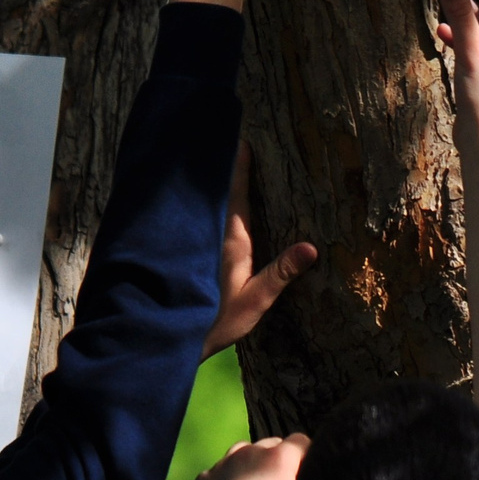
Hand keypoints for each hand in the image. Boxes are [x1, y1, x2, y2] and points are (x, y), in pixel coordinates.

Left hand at [190, 434, 308, 479]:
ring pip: (243, 452)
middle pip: (272, 443)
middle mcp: (251, 451)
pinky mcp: (205, 476)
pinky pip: (221, 471)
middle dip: (277, 459)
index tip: (304, 472)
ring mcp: (224, 462)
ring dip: (251, 464)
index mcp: (280, 458)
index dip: (305, 456)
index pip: (301, 441)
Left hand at [204, 143, 316, 356]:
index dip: (239, 169)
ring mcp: (195, 244)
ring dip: (212, 188)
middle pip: (218, 195)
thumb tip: (311, 247)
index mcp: (230, 241)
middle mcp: (209, 235)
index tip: (241, 141)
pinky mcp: (184, 254)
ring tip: (218, 164)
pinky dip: (201, 206)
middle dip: (224, 171)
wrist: (167, 338)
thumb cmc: (214, 322)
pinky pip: (196, 221)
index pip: (235, 196)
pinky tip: (204, 204)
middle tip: (230, 142)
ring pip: (205, 207)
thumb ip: (280, 273)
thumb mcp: (254, 301)